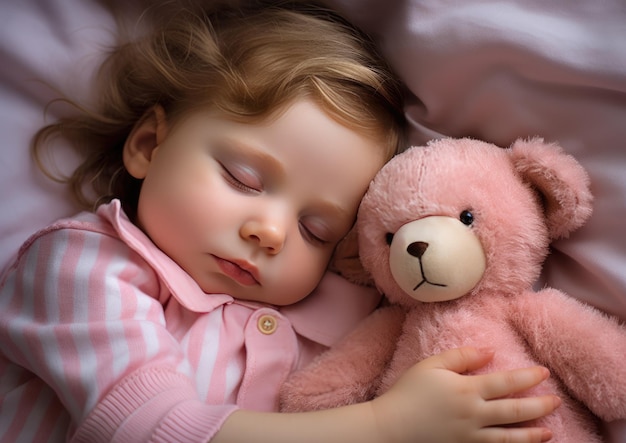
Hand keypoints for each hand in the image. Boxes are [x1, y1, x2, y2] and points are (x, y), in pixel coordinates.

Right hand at [370, 347, 560, 442]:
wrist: (390, 427)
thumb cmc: (408, 393)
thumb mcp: (431, 366)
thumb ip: (461, 357)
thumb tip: (489, 351)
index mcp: (466, 390)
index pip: (505, 382)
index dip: (527, 377)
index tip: (544, 372)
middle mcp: (473, 415)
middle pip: (514, 411)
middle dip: (539, 406)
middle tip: (556, 401)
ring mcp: (470, 436)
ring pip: (509, 437)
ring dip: (531, 433)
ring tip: (548, 431)